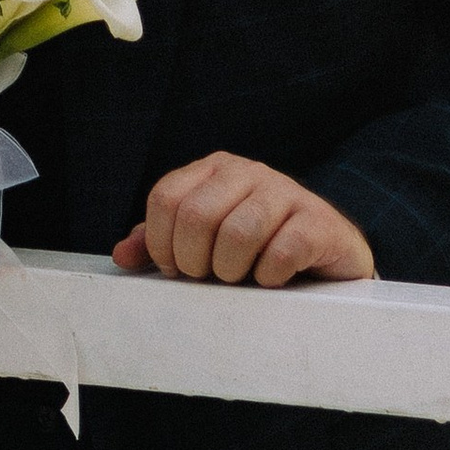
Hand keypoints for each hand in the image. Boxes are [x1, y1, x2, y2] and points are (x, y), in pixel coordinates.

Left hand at [112, 154, 375, 288]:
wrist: (327, 259)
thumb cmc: (255, 251)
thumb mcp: (205, 244)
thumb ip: (162, 244)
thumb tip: (122, 256)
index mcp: (215, 170)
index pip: (166, 198)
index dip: (161, 243)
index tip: (175, 270)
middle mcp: (249, 172)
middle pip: (197, 216)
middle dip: (195, 261)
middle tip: (209, 277)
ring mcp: (287, 192)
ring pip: (239, 233)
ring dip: (232, 270)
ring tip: (239, 278)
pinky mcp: (319, 221)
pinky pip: (282, 251)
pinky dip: (270, 276)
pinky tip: (272, 279)